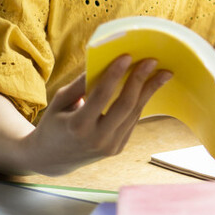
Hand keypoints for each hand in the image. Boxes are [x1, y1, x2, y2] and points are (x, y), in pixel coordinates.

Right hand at [23, 54, 171, 175]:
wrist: (52, 159)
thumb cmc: (54, 123)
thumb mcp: (60, 101)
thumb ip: (81, 83)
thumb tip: (103, 61)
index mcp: (78, 126)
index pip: (101, 95)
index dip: (115, 74)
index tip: (127, 56)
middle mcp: (96, 139)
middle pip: (125, 105)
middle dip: (140, 80)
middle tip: (152, 61)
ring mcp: (110, 147)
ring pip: (134, 113)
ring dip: (149, 91)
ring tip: (162, 73)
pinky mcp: (118, 148)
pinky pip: (132, 121)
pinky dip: (140, 102)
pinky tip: (149, 88)